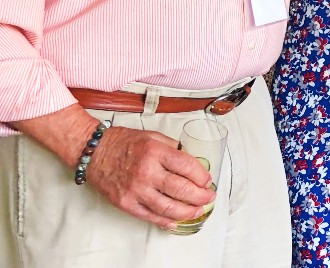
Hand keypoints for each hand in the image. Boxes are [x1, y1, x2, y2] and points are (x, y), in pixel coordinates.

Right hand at [86, 126, 214, 229]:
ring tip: (198, 211)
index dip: (202, 176)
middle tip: (208, 197)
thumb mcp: (152, 136)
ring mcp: (135, 190)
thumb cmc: (123, 142)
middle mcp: (146, 172)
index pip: (187, 166)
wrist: (94, 152)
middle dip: (200, 196)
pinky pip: (149, 216)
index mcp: (155, 152)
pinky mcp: (125, 203)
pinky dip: (165, 220)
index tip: (207, 180)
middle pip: (181, 189)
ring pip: (168, 207)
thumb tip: (192, 162)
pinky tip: (176, 221)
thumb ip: (173, 148)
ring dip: (187, 212)